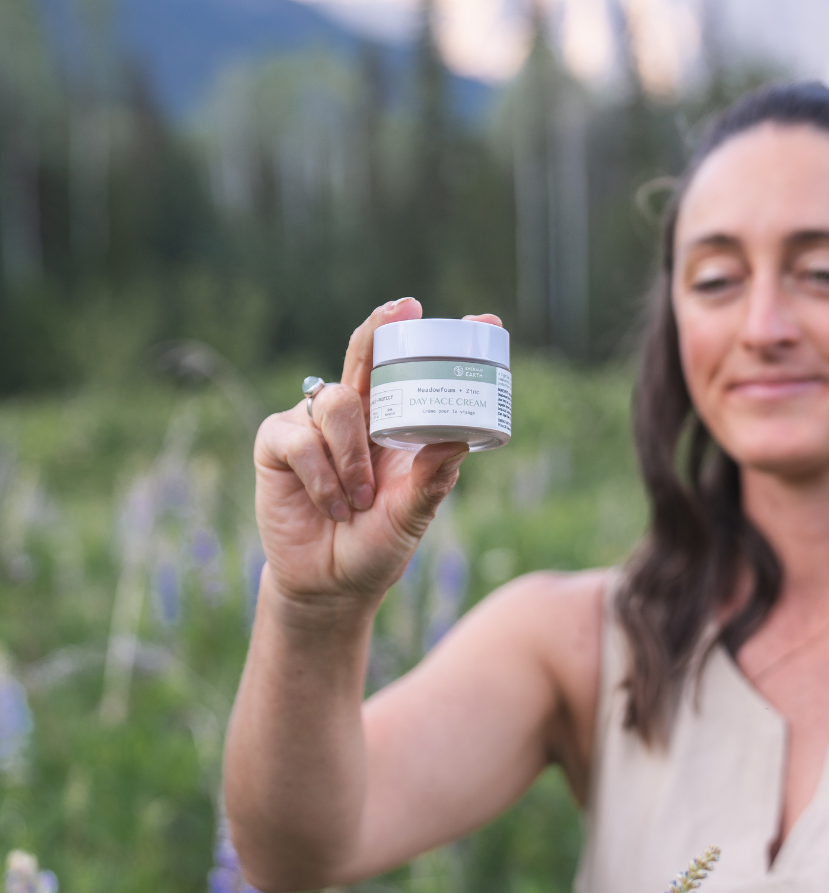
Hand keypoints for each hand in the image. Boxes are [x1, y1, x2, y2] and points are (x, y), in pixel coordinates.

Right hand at [253, 298, 502, 603]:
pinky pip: (300, 439)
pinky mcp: (277, 443)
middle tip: (405, 308)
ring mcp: (314, 425)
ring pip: (337, 403)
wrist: (329, 584)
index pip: (416, 373)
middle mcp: (357, 415)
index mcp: (394, 424)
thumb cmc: (376, 544)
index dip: (442, 345)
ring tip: (361, 499)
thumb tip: (458, 443)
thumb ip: (432, 482)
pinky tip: (333, 505)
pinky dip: (322, 475)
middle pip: (366, 355)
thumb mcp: (412, 515)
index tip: (485, 322)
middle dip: (383, 328)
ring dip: (353, 457)